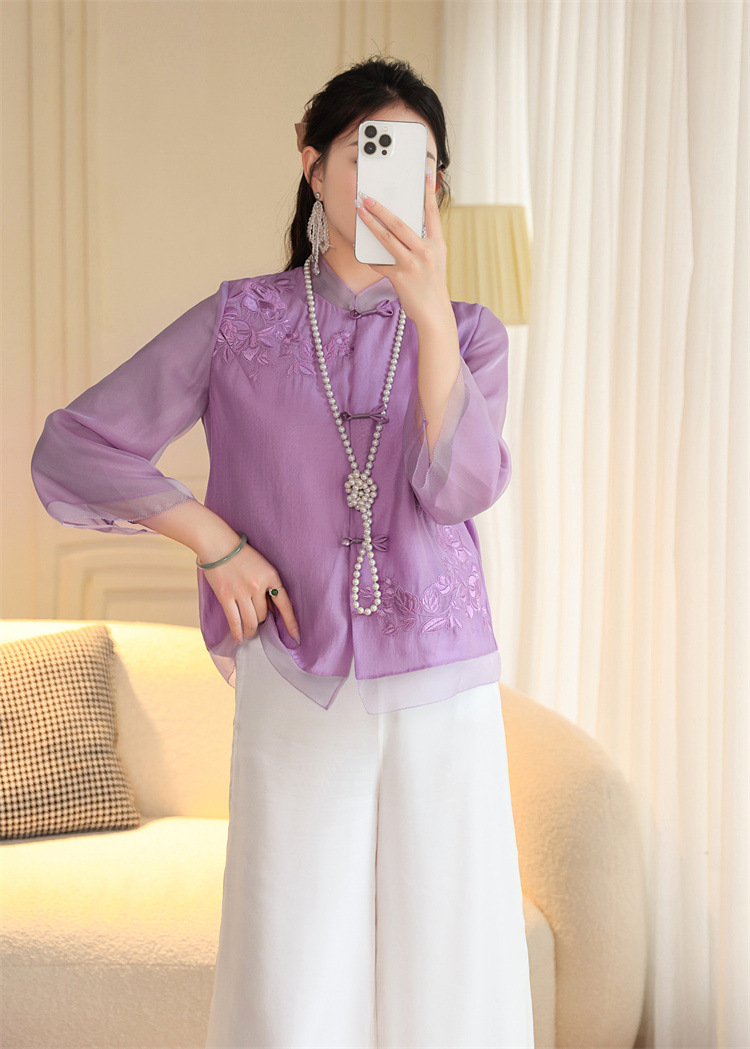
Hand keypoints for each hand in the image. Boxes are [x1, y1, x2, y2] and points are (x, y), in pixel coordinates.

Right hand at [201, 540, 300, 645]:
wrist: (217, 544)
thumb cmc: (240, 555)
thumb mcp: (262, 566)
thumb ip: (268, 586)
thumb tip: (270, 611)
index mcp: (271, 576)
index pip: (285, 604)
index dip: (291, 623)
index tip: (296, 637)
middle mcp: (258, 586)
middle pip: (264, 615)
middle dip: (262, 622)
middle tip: (259, 624)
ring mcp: (241, 592)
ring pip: (251, 621)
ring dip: (252, 631)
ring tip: (251, 634)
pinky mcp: (225, 596)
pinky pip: (234, 620)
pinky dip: (237, 632)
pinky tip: (240, 638)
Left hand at [355, 168, 451, 326]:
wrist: (434, 313)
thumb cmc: (432, 284)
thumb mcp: (434, 259)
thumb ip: (422, 240)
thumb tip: (401, 224)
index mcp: (436, 243)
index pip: (432, 212)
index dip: (428, 192)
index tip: (425, 173)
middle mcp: (425, 251)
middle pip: (400, 223)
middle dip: (381, 207)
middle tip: (367, 195)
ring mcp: (412, 265)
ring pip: (387, 239)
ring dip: (370, 223)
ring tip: (359, 210)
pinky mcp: (400, 278)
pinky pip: (379, 262)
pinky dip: (368, 254)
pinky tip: (358, 244)